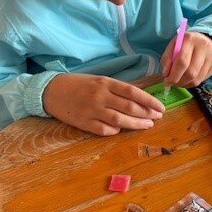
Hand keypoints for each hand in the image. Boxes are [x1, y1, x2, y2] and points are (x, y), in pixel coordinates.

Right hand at [42, 73, 164, 135]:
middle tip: (157, 118)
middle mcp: (100, 96)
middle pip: (129, 107)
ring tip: (147, 125)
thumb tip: (140, 94)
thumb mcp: (99, 80)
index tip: (160, 107)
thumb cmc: (78, 84)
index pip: (133, 92)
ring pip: (120, 121)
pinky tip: (121, 130)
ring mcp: (92, 110)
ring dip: (136, 124)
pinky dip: (115, 131)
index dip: (149, 101)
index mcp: (105, 83)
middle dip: (147, 114)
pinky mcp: (84, 123)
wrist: (51, 91)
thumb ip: (117, 88)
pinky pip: (104, 130)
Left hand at [160, 32, 211, 87]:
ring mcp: (210, 58)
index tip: (166, 80)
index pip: (182, 61)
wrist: (206, 40)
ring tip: (177, 82)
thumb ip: (167, 58)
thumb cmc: (186, 44)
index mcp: (189, 40)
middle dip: (178, 81)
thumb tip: (166, 74)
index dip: (173, 74)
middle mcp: (203, 47)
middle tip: (171, 83)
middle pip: (191, 72)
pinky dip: (190, 84)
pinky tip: (185, 81)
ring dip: (184, 84)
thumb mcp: (174, 45)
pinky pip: (200, 81)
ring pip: (196, 79)